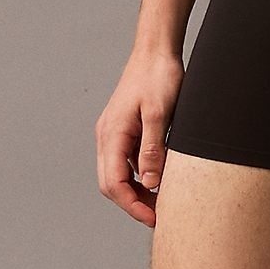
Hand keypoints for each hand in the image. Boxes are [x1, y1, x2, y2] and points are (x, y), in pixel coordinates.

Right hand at [96, 46, 184, 226]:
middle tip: (160, 216)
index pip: (113, 183)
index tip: (154, 218)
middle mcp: (107, 137)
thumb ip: (154, 150)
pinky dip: (140, 176)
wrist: (156, 50)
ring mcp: (114, 134)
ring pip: (118, 174)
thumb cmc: (158, 76)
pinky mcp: (125, 130)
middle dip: (133, 203)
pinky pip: (126, 162)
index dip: (132, 205)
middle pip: (111, 183)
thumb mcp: (161, 114)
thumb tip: (150, 184)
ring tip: (162, 202)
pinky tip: (159, 179)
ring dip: (137, 192)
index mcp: (112, 134)